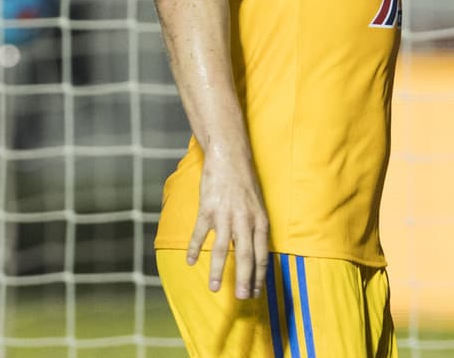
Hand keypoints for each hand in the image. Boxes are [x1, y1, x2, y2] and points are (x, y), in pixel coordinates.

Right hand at [188, 147, 268, 299]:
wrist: (229, 156)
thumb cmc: (245, 181)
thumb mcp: (258, 204)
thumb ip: (256, 227)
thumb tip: (257, 251)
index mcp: (260, 220)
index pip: (261, 255)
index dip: (260, 275)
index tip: (257, 291)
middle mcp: (244, 221)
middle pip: (246, 257)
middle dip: (245, 280)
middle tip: (242, 298)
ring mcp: (225, 216)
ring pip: (223, 251)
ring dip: (219, 272)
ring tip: (215, 288)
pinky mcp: (208, 210)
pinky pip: (200, 234)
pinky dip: (195, 249)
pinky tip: (191, 262)